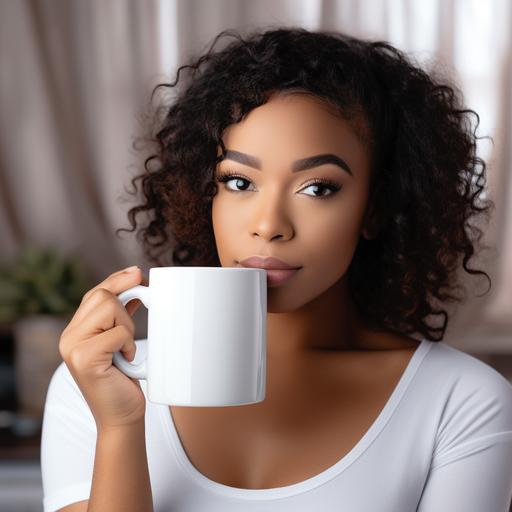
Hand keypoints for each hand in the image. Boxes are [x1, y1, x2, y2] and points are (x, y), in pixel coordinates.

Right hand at [59, 266, 147, 430]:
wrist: (121, 416)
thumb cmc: (124, 380)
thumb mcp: (121, 342)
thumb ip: (120, 317)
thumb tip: (136, 289)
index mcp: (76, 330)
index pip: (95, 293)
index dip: (117, 280)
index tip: (137, 272)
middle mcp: (68, 336)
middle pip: (101, 294)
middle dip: (125, 309)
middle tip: (130, 335)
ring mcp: (72, 346)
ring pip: (109, 307)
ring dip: (127, 327)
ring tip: (125, 350)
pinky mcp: (83, 357)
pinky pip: (118, 332)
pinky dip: (129, 344)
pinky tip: (124, 360)